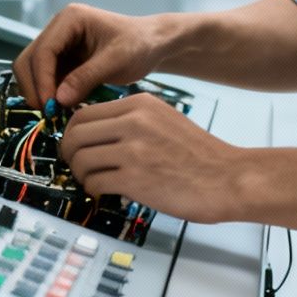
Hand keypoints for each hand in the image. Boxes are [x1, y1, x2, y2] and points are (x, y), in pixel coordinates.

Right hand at [13, 3, 170, 109]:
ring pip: (32, 71)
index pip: (43, 51)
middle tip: (49, 113)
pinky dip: (49, 94)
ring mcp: (58, 45)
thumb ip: (86, 78)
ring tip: (57, 112)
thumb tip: (59, 99)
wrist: (151, 44)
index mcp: (70, 19)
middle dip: (35, 87)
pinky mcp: (61, 60)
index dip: (42, 80)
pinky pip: (45, 79)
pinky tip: (63, 108)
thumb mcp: (116, 60)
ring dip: (40, 92)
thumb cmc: (139, 44)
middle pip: (29, 60)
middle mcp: (58, 29)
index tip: (51, 105)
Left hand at [58, 94, 241, 223]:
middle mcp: (133, 121)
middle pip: (75, 135)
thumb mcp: (163, 119)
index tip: (75, 146)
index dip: (71, 133)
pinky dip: (93, 189)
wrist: (227, 178)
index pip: (83, 114)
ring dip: (80, 174)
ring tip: (92, 181)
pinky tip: (103, 192)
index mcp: (139, 104)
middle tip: (76, 166)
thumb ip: (131, 120)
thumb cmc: (198, 155)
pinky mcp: (135, 179)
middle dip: (69, 153)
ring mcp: (133, 150)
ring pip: (80, 159)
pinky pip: (94, 182)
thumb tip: (93, 130)